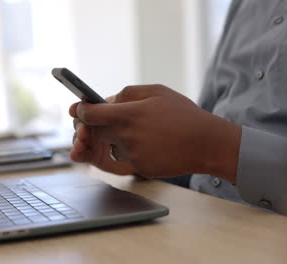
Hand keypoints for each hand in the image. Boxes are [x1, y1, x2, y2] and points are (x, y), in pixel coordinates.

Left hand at [70, 85, 240, 181]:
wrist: (207, 143)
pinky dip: (132, 151)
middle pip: (95, 132)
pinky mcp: (139, 169)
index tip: (79, 110)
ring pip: (111, 146)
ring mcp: (132, 155)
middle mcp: (126, 136)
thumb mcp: (156, 92)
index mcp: (128, 114)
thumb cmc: (183, 114)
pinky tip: (151, 144)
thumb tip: (105, 100)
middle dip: (99, 125)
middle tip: (112, 119)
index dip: (81, 111)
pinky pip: (125, 159)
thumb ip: (126, 93)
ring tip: (143, 132)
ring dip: (117, 139)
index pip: (89, 114)